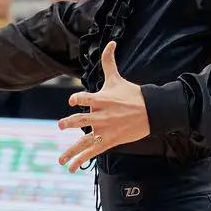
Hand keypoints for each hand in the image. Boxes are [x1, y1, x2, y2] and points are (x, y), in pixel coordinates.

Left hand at [57, 43, 150, 171]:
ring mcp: (104, 130)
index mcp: (101, 100)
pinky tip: (71, 168)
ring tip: (60, 159)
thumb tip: (111, 41)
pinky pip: (92, 153)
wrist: (150, 112)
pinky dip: (81, 161)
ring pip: (84, 142)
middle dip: (70, 123)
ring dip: (71, 151)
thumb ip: (109, 61)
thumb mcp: (117, 78)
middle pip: (82, 121)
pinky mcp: (109, 141)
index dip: (78, 99)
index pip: (86, 99)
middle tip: (61, 125)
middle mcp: (101, 116)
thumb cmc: (131, 94)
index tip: (72, 101)